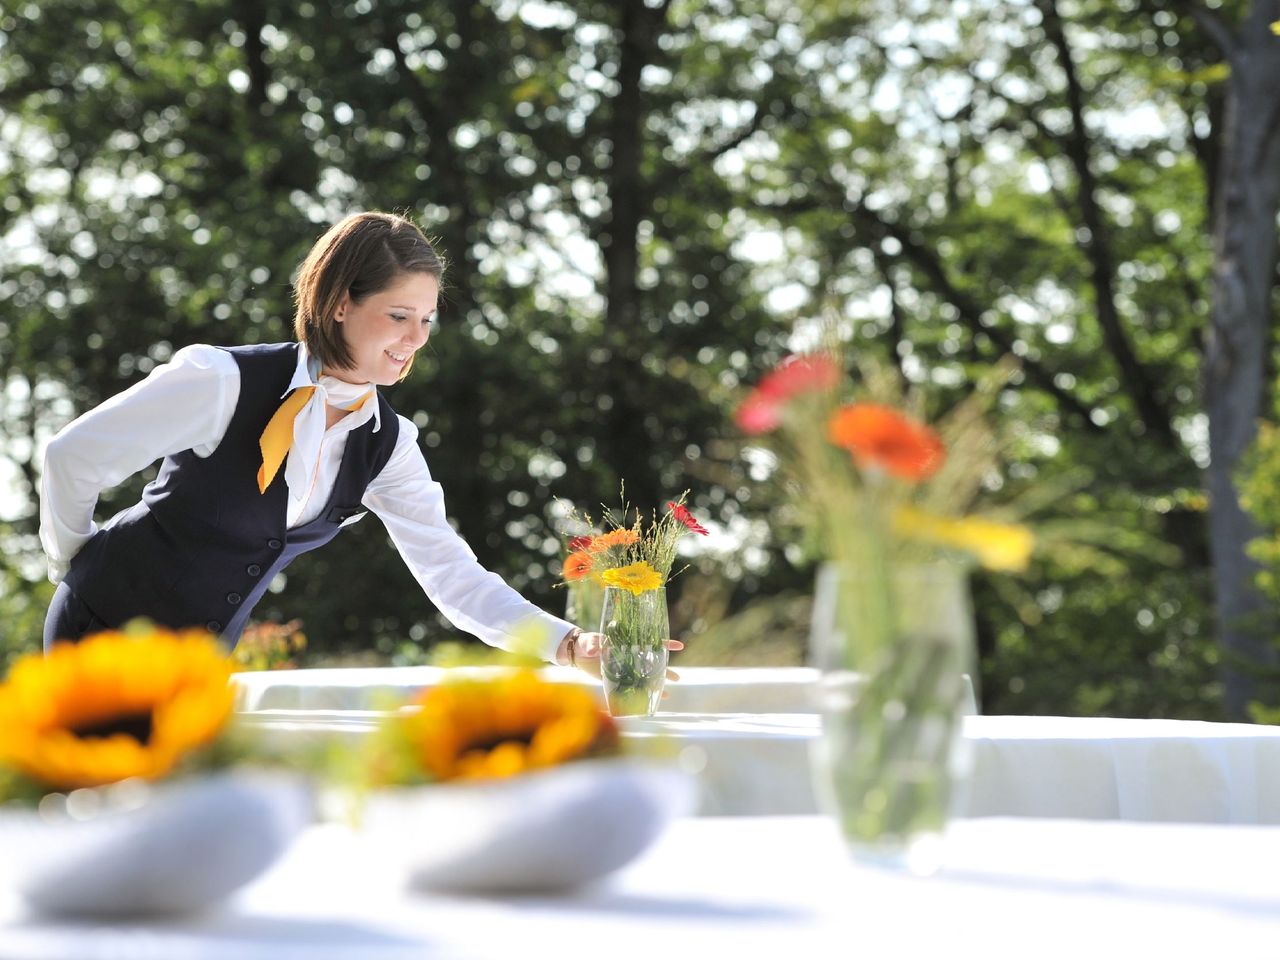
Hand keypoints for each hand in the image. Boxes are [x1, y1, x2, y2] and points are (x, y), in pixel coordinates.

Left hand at [557, 630, 683, 684]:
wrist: (576, 653)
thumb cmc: (585, 643)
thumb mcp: (589, 641)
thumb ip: (593, 643)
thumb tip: (596, 648)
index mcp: (627, 644)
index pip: (649, 642)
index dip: (664, 644)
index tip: (679, 647)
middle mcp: (629, 656)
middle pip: (651, 662)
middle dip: (664, 670)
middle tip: (677, 678)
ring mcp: (624, 668)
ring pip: (644, 676)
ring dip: (655, 684)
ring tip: (668, 694)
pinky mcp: (617, 678)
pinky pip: (631, 686)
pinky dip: (639, 693)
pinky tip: (647, 701)